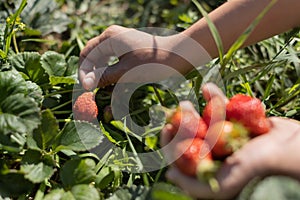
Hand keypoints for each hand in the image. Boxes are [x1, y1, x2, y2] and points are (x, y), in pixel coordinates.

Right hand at [79, 25, 210, 89]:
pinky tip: (113, 87)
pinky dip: (112, 75)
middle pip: (93, 57)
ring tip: (102, 91)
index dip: (83, 72)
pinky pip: (114, 63)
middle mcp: (113, 38)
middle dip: (92, 75)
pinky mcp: (128, 51)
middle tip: (92, 92)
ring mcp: (121, 44)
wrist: (178, 56)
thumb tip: (86, 84)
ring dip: (101, 76)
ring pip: (103, 61)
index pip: (87, 54)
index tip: (86, 89)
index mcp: (109, 38)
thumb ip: (104, 76)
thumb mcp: (126, 71)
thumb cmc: (153, 62)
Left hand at [161, 83, 299, 198]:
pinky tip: (208, 87)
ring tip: (190, 99)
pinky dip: (215, 97)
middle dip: (184, 120)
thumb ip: (195, 186)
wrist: (290, 149)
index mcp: (212, 168)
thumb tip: (169, 175)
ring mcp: (229, 134)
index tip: (166, 128)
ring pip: (206, 118)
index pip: (184, 157)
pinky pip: (224, 107)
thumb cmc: (257, 168)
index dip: (172, 142)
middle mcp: (218, 151)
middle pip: (194, 134)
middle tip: (181, 107)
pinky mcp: (240, 120)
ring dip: (197, 107)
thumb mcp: (223, 185)